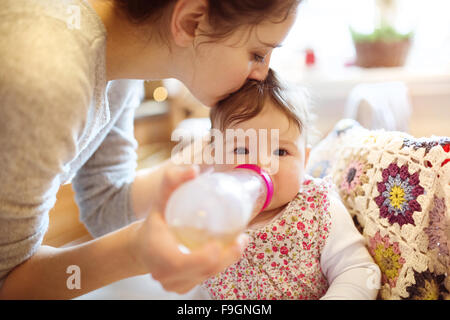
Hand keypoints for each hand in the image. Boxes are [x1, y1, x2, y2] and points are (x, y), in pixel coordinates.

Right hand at [130, 164, 248, 293]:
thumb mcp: (160, 199)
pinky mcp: (180, 288)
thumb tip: (194, 170)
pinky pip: (204, 279)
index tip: (225, 242)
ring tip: (239, 244)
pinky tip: (228, 255)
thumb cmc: (154, 222)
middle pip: (203, 271)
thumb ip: (172, 181)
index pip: (184, 262)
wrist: (141, 247)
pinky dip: (218, 268)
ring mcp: (173, 284)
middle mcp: (165, 275)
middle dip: (228, 257)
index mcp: (159, 254)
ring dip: (226, 262)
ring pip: (206, 276)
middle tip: (242, 238)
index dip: (208, 257)